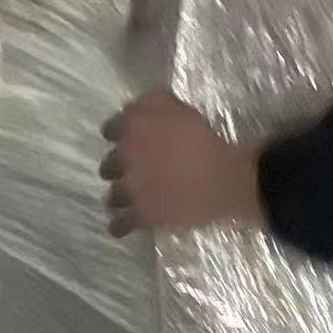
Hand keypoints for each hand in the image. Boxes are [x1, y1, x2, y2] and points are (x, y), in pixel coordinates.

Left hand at [100, 91, 264, 237]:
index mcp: (133, 126)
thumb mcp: (180, 108)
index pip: (111, 128)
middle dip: (117, 169)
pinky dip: (119, 226)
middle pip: (108, 164)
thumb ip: (154, 103)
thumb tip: (139, 106)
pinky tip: (120, 228)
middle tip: (131, 173)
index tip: (124, 141)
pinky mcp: (142, 215)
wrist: (224, 179)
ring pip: (112, 196)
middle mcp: (125, 156)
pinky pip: (121, 224)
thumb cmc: (206, 140)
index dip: (117, 136)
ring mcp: (131, 188)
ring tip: (126, 202)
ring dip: (118, 197)